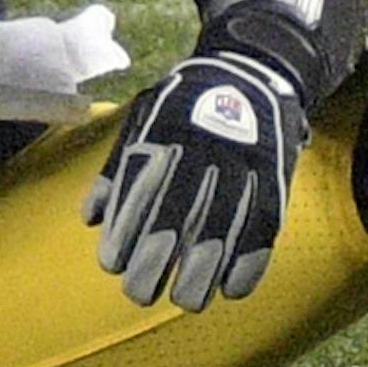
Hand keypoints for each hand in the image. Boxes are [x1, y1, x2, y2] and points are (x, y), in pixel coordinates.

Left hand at [85, 46, 307, 310]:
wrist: (251, 65)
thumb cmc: (184, 102)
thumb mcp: (144, 116)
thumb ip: (118, 167)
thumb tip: (92, 219)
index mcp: (167, 131)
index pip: (141, 189)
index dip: (124, 231)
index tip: (112, 265)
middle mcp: (203, 146)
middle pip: (178, 213)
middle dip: (155, 260)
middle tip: (140, 293)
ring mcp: (243, 159)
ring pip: (222, 225)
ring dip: (204, 271)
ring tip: (188, 301)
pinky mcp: (275, 171)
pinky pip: (265, 224)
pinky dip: (251, 261)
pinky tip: (233, 289)